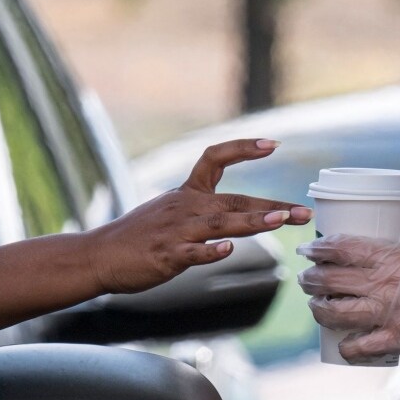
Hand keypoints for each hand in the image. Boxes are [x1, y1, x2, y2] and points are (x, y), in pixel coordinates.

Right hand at [87, 139, 312, 293]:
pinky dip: (210, 251)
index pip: (215, 158)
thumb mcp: (171, 211)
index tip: (273, 144)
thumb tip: (236, 217)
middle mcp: (185, 207)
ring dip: (251, 222)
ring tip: (279, 220)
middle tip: (301, 211)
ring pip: (220, 224)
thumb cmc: (138, 237)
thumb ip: (203, 210)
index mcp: (187, 193)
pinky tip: (227, 250)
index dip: (244, 148)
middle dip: (271, 206)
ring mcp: (176, 231)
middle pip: (234, 201)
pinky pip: (192, 252)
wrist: (98, 255)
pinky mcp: (166, 255)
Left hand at [296, 234, 399, 363]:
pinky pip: (360, 346)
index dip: (317, 249)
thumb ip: (393, 262)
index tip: (307, 250)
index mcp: (388, 256)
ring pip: (334, 313)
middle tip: (306, 278)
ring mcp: (387, 313)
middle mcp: (382, 284)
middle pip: (329, 280)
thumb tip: (370, 267)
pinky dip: (347, 347)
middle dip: (310, 279)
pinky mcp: (397, 338)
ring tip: (315, 306)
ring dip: (318, 310)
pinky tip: (342, 345)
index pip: (339, 248)